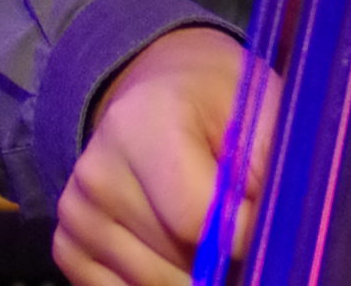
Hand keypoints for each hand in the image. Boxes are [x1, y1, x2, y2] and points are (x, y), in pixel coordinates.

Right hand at [53, 27, 275, 285]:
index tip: (269, 228)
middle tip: (245, 237)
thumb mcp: (257, 104)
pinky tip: (178, 251)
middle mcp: (97, 172)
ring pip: (151, 285)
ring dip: (192, 276)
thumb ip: (273, 164)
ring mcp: (76, 213)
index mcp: (143, 123)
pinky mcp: (66, 245)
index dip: (244, 236)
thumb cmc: (216, 96)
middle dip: (221, 263)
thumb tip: (285, 231)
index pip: (196, 218)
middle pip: (174, 260)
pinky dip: (159, 283)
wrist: (155, 85)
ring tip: (216, 240)